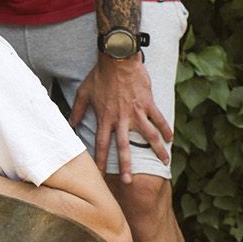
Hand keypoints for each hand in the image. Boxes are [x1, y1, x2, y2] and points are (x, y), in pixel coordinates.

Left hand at [70, 54, 172, 181]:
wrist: (118, 59)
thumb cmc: (100, 75)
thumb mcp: (83, 93)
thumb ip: (78, 111)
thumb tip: (70, 123)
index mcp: (105, 118)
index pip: (101, 144)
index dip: (100, 160)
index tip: (100, 174)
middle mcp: (122, 119)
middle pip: (124, 147)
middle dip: (126, 166)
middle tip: (128, 182)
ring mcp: (137, 112)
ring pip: (149, 136)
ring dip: (157, 150)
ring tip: (165, 163)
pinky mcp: (149, 104)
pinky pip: (160, 119)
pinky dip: (167, 129)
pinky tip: (172, 139)